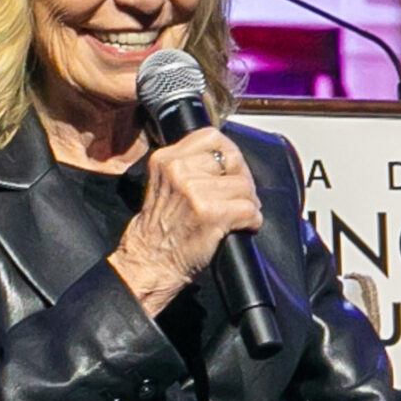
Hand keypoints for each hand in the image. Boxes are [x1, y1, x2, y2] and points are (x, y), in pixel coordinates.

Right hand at [108, 129, 262, 316]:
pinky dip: (252, 221)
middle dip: (242, 181)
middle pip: (233, 160)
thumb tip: (227, 160)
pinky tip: (241, 227)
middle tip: (239, 198)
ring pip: (244, 186)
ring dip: (248, 203)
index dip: (229, 155)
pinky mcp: (210, 214)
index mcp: (166, 159)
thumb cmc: (158, 231)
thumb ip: (188, 166)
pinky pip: (248, 209)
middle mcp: (178, 171)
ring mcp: (194, 192)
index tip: (232, 171)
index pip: (212, 137)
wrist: (148, 264)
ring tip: (239, 216)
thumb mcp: (163, 184)